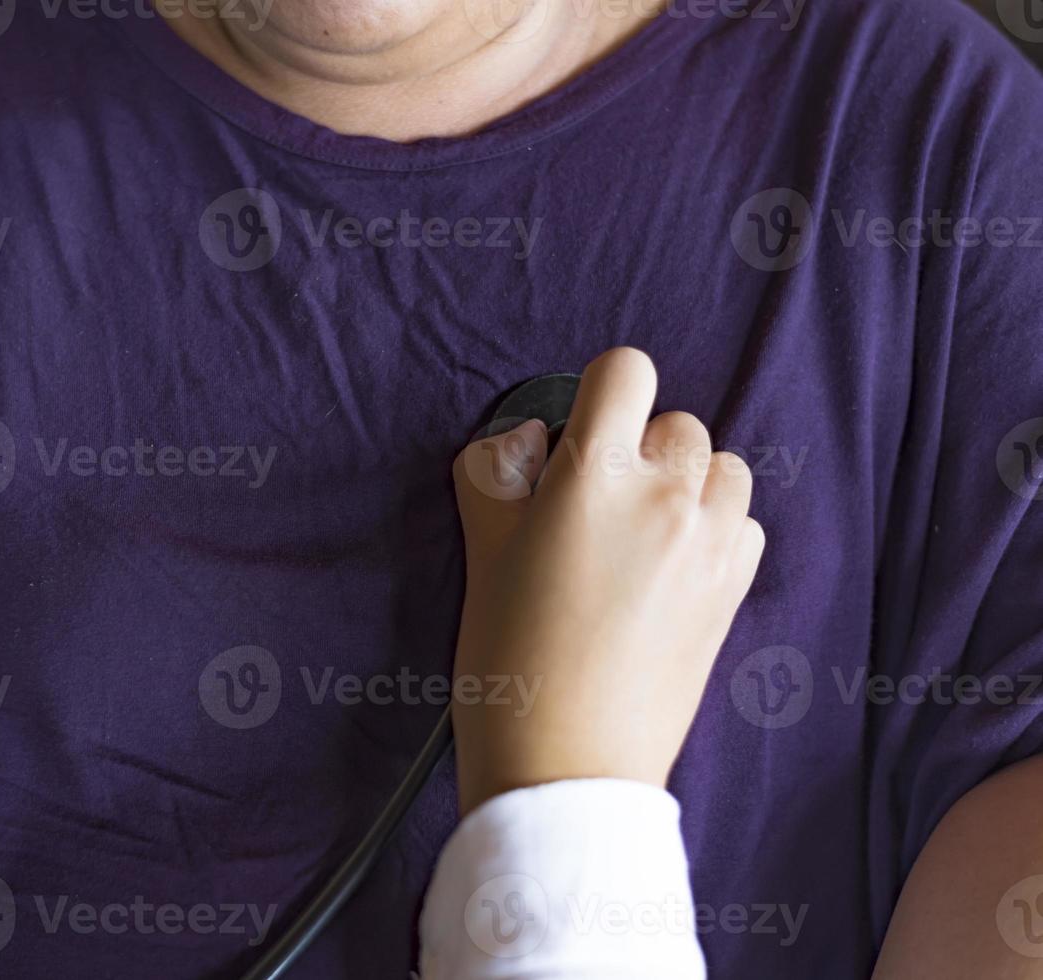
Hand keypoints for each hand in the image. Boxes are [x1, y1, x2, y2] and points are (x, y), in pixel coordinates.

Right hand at [450, 347, 764, 814]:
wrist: (566, 764)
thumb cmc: (511, 660)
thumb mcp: (481, 551)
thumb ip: (497, 472)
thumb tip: (526, 443)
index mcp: (594, 475)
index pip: (625, 371)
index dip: (598, 393)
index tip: (578, 434)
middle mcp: (667, 495)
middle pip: (673, 421)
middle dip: (635, 450)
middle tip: (594, 509)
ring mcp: (713, 541)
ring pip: (721, 466)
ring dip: (686, 483)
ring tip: (642, 534)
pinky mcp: (736, 586)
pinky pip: (743, 519)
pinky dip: (714, 527)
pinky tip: (672, 568)